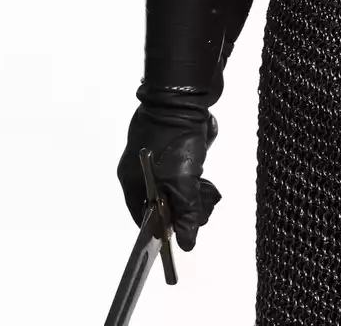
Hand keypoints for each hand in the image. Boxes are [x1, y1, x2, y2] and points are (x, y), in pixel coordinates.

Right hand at [117, 101, 221, 250]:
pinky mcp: (174, 148)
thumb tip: (187, 245)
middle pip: (161, 204)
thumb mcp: (181, 182)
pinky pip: (185, 173)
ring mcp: (157, 158)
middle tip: (202, 206)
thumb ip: (185, 213)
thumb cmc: (174, 140)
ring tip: (208, 191)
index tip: (181, 234)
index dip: (160, 228)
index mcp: (131, 179)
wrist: (184, 95)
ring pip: (176, 189)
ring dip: (194, 194)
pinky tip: (208, 179)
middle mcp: (140, 170)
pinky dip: (196, 179)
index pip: (142, 216)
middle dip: (184, 209)